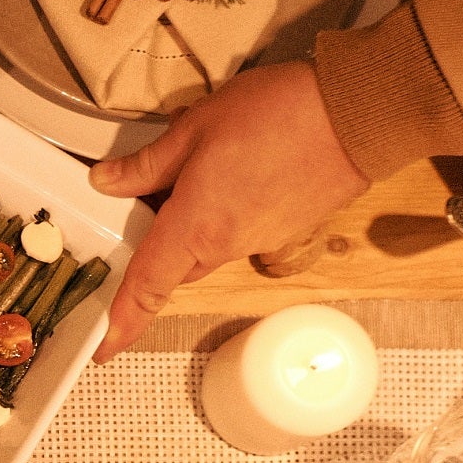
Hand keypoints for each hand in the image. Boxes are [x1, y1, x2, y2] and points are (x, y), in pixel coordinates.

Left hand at [84, 61, 364, 358]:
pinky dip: (228, 213)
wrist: (358, 114)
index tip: (103, 347)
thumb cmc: (278, 114)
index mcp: (197, 227)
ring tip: (197, 170)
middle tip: (145, 203)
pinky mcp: (289, 230)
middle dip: (158, 244)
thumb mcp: (195, 128)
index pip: (147, 286)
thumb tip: (107, 181)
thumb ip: (148, 164)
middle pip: (176, 264)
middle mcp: (229, 245)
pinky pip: (243, 233)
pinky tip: (234, 171)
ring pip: (210, 247)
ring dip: (195, 223)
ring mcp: (263, 240)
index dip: (121, 322)